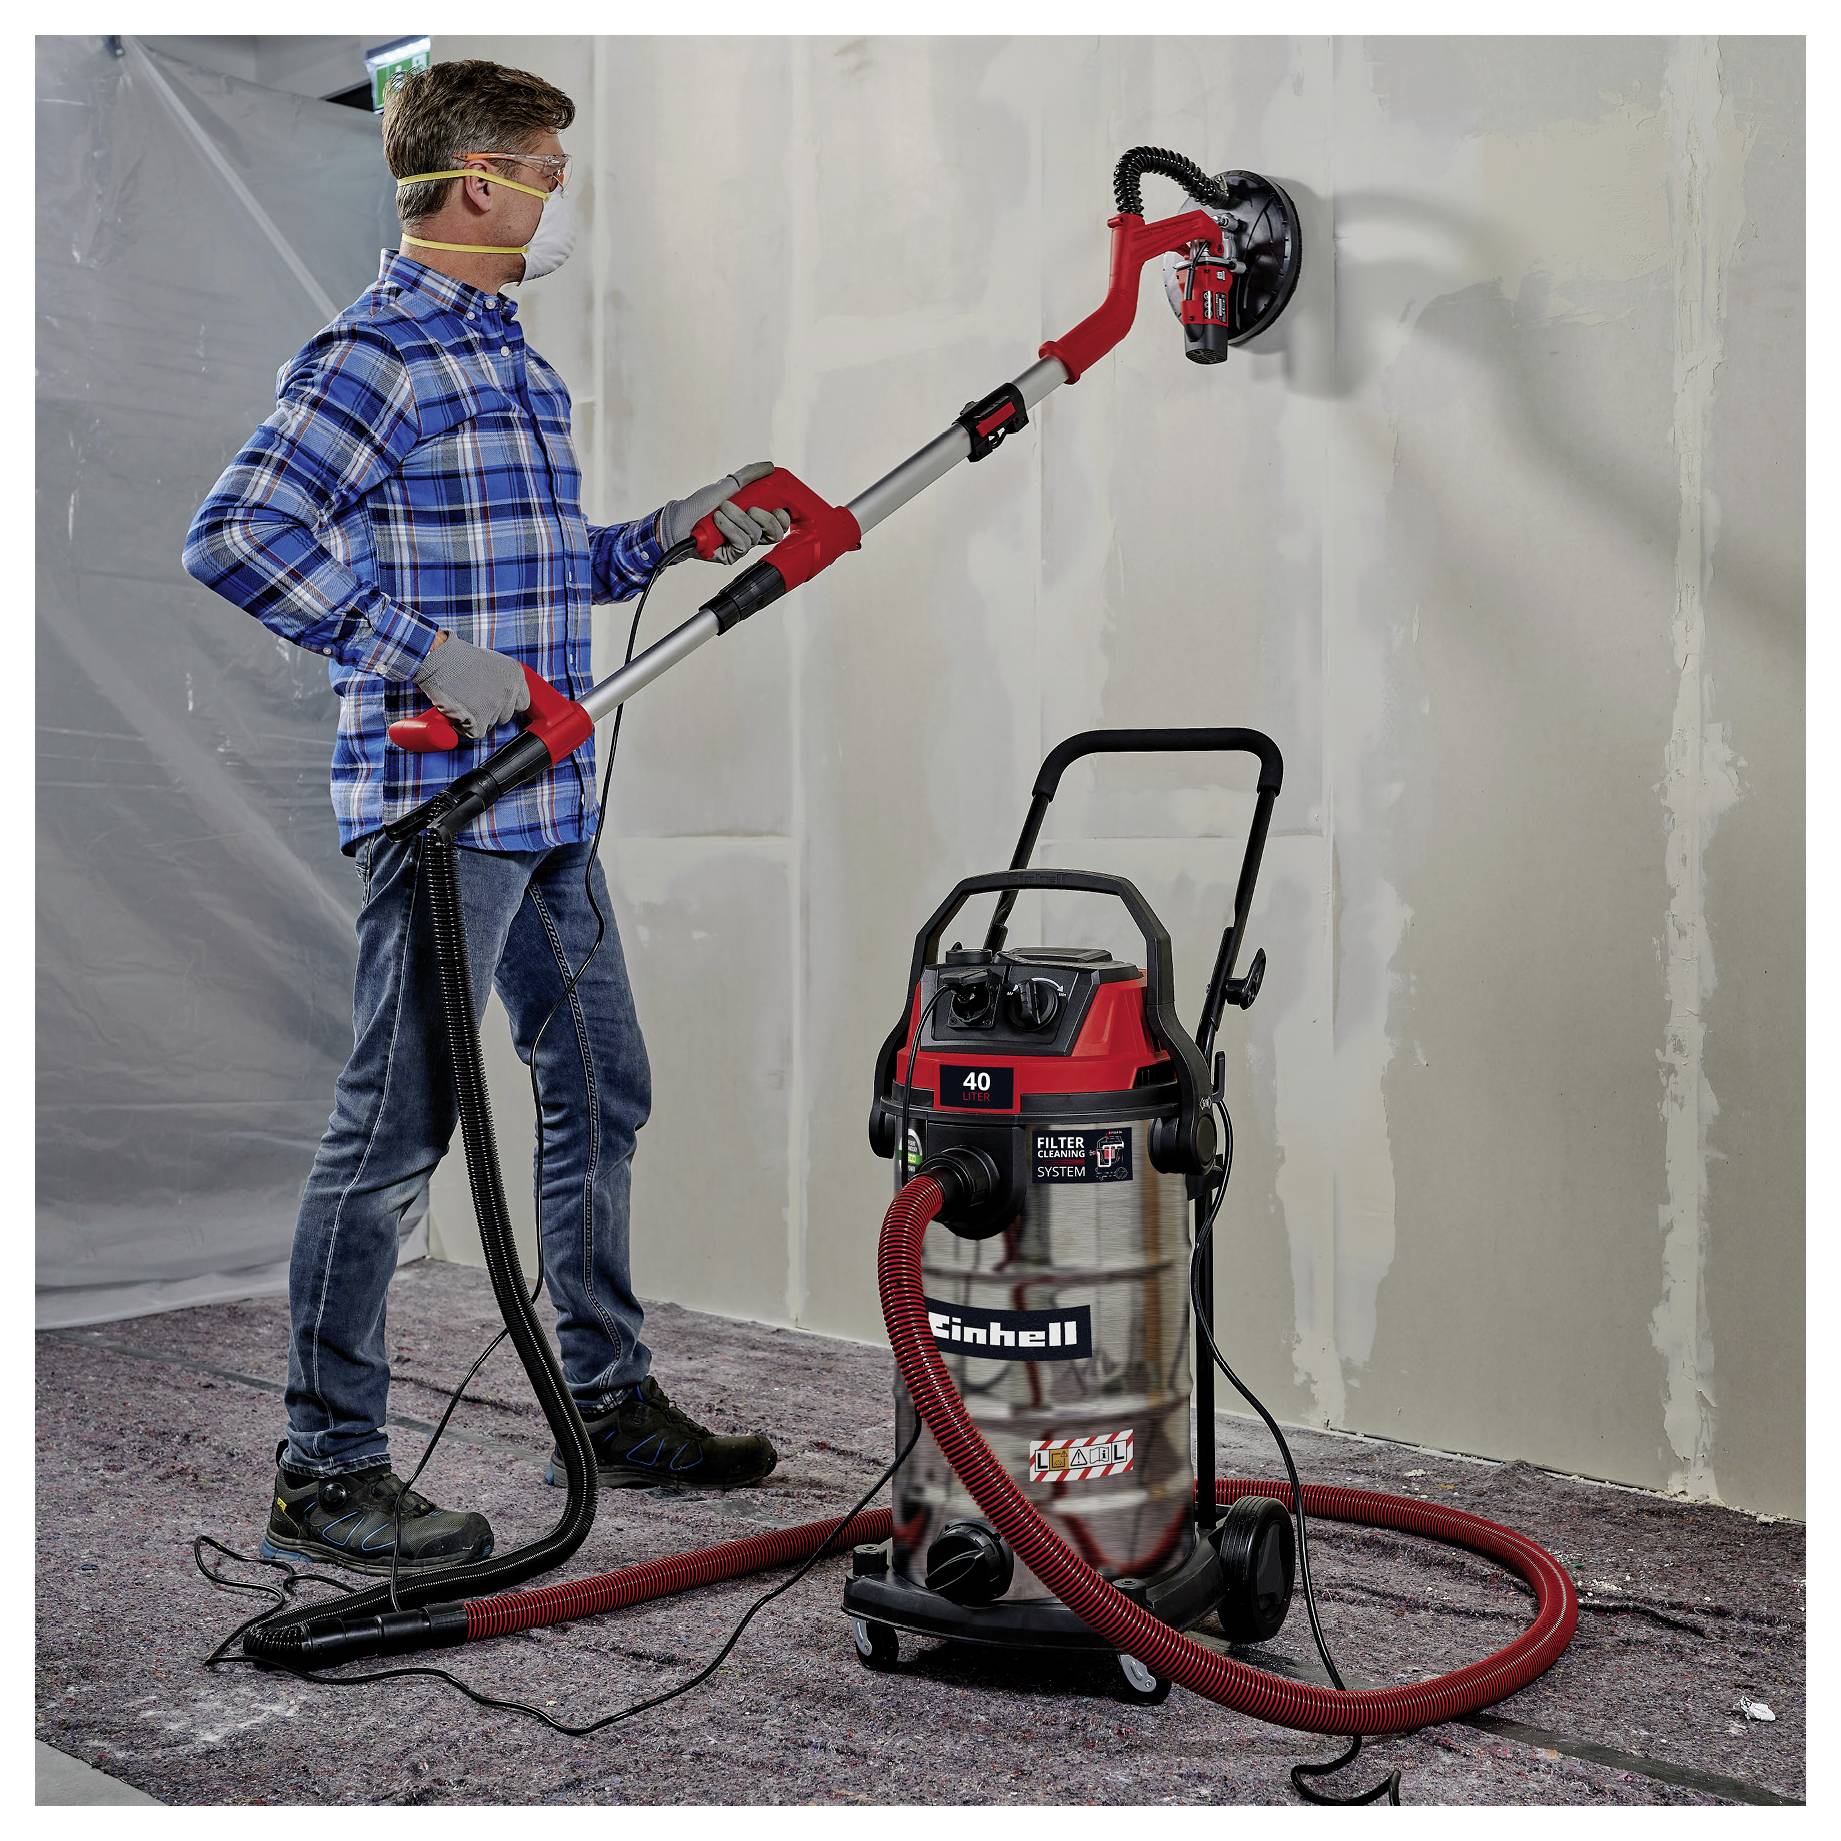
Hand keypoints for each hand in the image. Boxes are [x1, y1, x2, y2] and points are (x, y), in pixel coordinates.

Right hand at [413, 633, 530, 739]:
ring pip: (489, 724)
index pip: (522, 703)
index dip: (506, 705)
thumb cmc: (458, 658)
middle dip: (488, 711)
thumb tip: (503, 697)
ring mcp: (496, 706)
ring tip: (462, 700)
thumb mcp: (491, 661)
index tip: (494, 702)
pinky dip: (464, 727)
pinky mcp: (480, 719)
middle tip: (472, 699)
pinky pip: (475, 733)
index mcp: (515, 675)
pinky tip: (457, 711)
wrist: (439, 658)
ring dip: (475, 717)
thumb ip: (503, 680)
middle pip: (504, 716)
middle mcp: (510, 691)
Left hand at [657, 461, 792, 563]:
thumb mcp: (727, 484)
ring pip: (755, 534)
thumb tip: (769, 467)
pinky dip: (730, 528)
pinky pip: (742, 543)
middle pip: (775, 534)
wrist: (680, 519)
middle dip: (765, 519)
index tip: (778, 508)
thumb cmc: (701, 504)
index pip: (780, 524)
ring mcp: (741, 545)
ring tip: (721, 510)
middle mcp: (750, 533)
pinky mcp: (731, 555)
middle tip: (751, 508)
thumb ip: (749, 475)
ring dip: (737, 518)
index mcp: (754, 518)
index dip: (783, 518)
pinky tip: (718, 521)